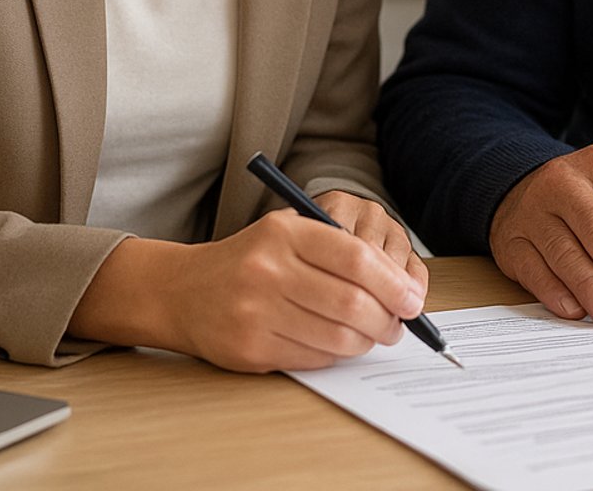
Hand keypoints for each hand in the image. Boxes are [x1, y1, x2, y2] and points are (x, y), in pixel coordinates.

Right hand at [75, 208, 427, 373]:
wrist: (182, 291)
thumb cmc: (249, 260)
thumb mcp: (286, 233)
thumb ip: (337, 249)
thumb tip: (400, 287)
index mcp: (284, 233)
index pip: (357, 257)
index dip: (393, 283)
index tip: (411, 299)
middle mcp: (268, 270)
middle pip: (352, 303)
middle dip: (387, 319)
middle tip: (397, 324)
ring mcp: (256, 312)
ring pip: (337, 337)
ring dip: (366, 341)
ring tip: (373, 336)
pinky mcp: (249, 349)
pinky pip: (313, 358)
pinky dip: (336, 355)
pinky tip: (338, 345)